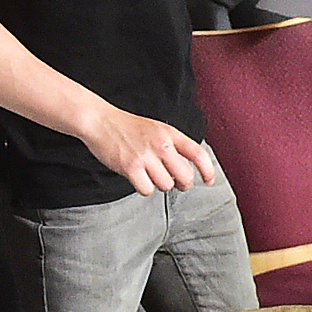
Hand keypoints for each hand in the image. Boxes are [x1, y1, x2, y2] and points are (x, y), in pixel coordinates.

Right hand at [78, 105, 216, 195]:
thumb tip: (189, 167)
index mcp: (171, 134)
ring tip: (150, 175)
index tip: (209, 181)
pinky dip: (144, 188)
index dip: (208, 170)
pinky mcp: (131, 167)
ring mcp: (146, 156)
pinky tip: (139, 179)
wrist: (101, 121)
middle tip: (177, 183)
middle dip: (183, 184)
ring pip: (166, 185)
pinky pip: (147, 190)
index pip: (198, 154)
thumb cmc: (129, 127)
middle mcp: (161, 144)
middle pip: (185, 175)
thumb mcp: (158, 130)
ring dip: (160, 184)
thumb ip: (175, 146)